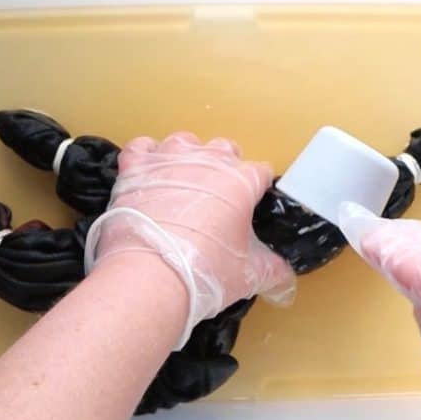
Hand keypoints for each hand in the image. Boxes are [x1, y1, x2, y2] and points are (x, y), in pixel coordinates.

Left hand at [85, 132, 294, 347]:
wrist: (148, 277)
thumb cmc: (204, 273)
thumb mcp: (248, 276)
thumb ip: (273, 270)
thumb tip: (285, 276)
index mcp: (241, 181)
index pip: (260, 172)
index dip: (257, 190)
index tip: (250, 208)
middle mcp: (207, 161)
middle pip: (225, 150)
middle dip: (225, 170)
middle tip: (217, 202)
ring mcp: (169, 159)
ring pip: (185, 142)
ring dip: (188, 158)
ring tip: (183, 186)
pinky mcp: (135, 167)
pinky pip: (141, 147)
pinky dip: (146, 157)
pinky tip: (149, 176)